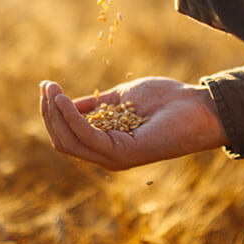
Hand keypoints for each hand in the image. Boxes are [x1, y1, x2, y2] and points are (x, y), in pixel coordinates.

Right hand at [39, 78, 228, 170]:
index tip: (46, 86)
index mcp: (106, 144)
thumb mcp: (120, 99)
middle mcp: (107, 155)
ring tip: (52, 90)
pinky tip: (65, 98)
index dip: (52, 112)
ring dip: (55, 114)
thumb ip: (94, 105)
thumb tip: (63, 101)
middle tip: (45, 86)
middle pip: (62, 140)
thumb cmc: (165, 100)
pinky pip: (87, 135)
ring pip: (69, 141)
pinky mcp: (123, 153)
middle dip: (48, 113)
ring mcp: (114, 157)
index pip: (66, 135)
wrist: (197, 106)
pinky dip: (71, 116)